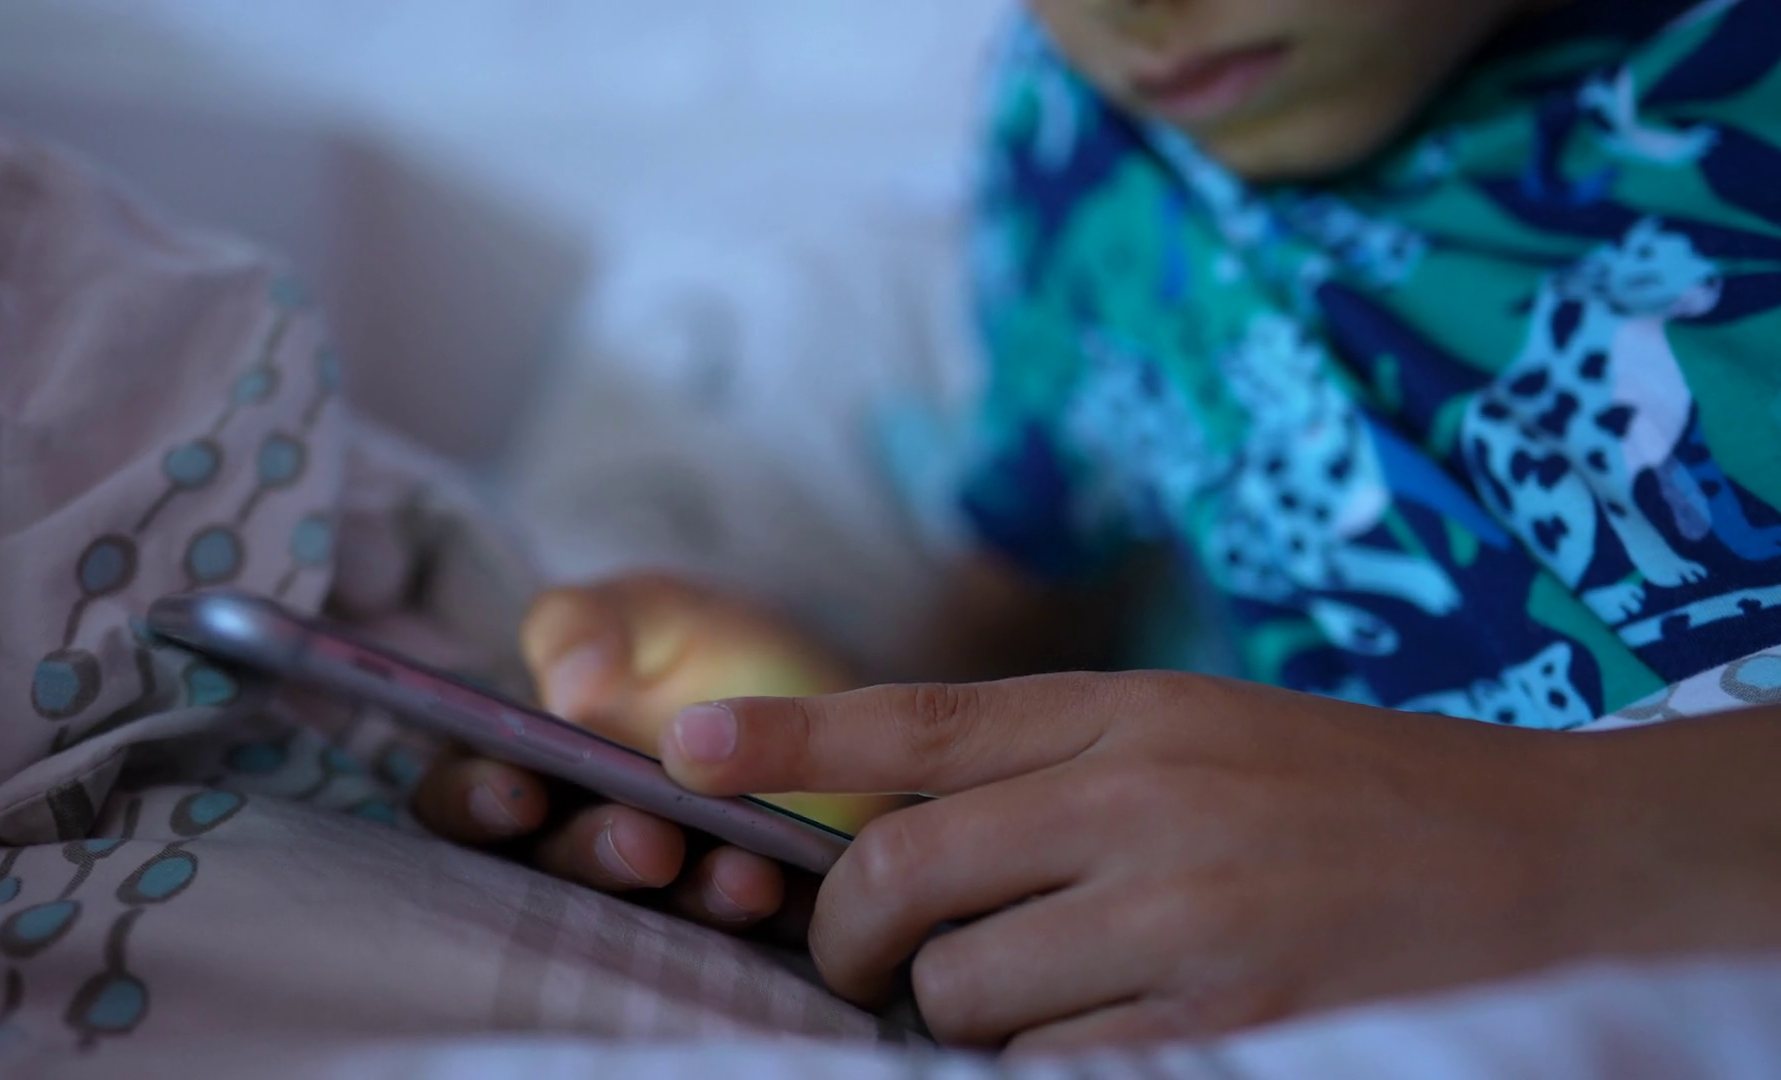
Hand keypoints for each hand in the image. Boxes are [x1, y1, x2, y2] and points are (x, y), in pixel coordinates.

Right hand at [412, 574, 891, 929]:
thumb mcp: (648, 611)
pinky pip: (736, 937)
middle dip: (590, 854)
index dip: (474, 802)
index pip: (466, 797)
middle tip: (640, 838)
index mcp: (533, 765)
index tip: (516, 791)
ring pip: (643, 917)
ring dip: (682, 896)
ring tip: (736, 871)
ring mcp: (660, 890)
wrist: (829, 686)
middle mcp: (582, 839)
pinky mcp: (740, 916)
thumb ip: (586, 625)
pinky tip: (778, 883)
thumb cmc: (707, 644)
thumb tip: (568, 688)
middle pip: (551, 869)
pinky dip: (752, 914)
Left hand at [656, 672, 1780, 1050]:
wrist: (1524, 845)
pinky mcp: (1222, 1017)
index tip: (680, 746)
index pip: (916, 720)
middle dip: (846, 932)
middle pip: (899, 865)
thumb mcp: (1186, 728)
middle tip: (863, 958)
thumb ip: (1048, 763)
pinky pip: (1049, 1062)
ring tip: (1011, 998)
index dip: (784, 737)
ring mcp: (1179, 911)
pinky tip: (1082, 1034)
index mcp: (1122, 711)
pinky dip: (1031, 1060)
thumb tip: (894, 830)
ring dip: (948, 1011)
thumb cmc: (1338, 783)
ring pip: (960, 986)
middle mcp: (1136, 797)